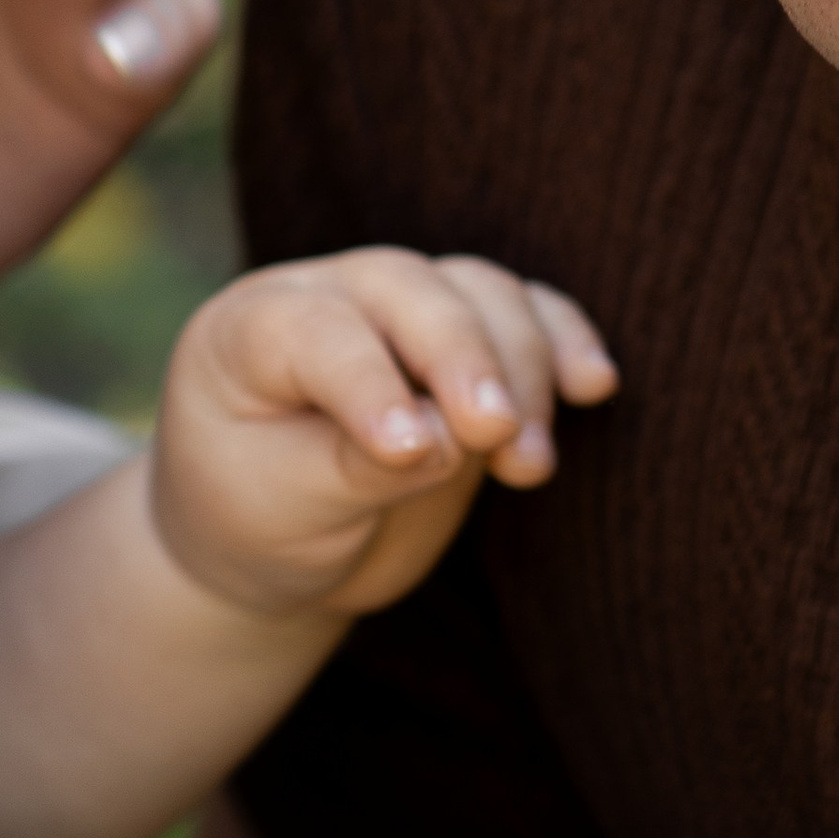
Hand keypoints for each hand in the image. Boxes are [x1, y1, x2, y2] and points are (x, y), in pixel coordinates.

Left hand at [152, 250, 619, 623]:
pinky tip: (592, 387)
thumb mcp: (283, 510)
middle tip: (497, 434)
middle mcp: (324, 297)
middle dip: (464, 358)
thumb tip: (447, 435)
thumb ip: (355, 468)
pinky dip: (563, 341)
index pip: (318, 332)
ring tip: (527, 466)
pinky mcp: (464, 341)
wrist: (281, 548)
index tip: (413, 453)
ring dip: (522, 368)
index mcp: (246, 331)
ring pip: (479, 293)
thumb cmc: (261, 523)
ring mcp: (399, 310)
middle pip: (409, 289)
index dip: (370, 383)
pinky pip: (526, 310)